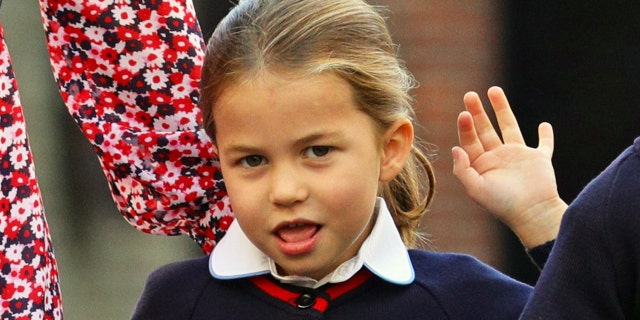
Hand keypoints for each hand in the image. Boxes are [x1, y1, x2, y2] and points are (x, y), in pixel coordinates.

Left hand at [452, 86, 566, 247]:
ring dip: (502, 109)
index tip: (464, 114)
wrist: (531, 214)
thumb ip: (463, 169)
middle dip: (478, 112)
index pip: (470, 140)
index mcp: (481, 165)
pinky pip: (544, 144)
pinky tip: (544, 125)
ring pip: (509, 127)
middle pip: (485, 129)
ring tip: (494, 90)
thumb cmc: (502, 204)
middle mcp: (498, 158)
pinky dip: (546, 135)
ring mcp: (519, 157)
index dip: (466, 127)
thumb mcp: (476, 189)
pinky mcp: (539, 160)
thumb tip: (455, 148)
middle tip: (470, 95)